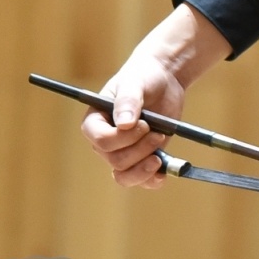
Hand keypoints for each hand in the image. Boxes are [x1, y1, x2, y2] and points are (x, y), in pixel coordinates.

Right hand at [80, 3, 229, 188]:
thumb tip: (124, 124)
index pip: (101, 141)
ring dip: (145, 168)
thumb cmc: (143, 77)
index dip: (123, 138)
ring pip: (125, 176)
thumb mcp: (135, 83)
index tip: (144, 124)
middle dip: (140, 149)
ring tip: (160, 151)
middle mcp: (105, 142)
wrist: (163, 81)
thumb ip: (128, 100)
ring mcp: (123, 152)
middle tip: (158, 133)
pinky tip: (163, 173)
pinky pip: (140, 180)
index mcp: (95, 123)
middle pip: (116, 160)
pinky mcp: (141, 158)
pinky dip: (152, 180)